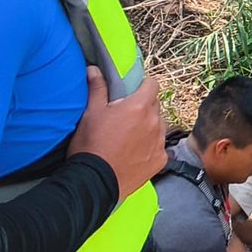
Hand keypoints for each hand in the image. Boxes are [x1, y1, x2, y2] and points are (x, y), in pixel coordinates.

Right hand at [68, 66, 166, 201]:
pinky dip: (150, 147)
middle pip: (155, 106)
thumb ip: (97, 89)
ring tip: (129, 136)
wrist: (95, 182)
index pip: (153, 85)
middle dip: (143, 107)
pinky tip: (134, 153)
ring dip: (149, 126)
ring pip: (159, 126)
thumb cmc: (91, 145)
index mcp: (139, 106)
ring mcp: (159, 142)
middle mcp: (155, 122)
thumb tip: (94, 69)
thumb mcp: (91, 113)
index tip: (133, 92)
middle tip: (125, 117)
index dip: (143, 86)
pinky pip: (159, 146)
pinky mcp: (161, 160)